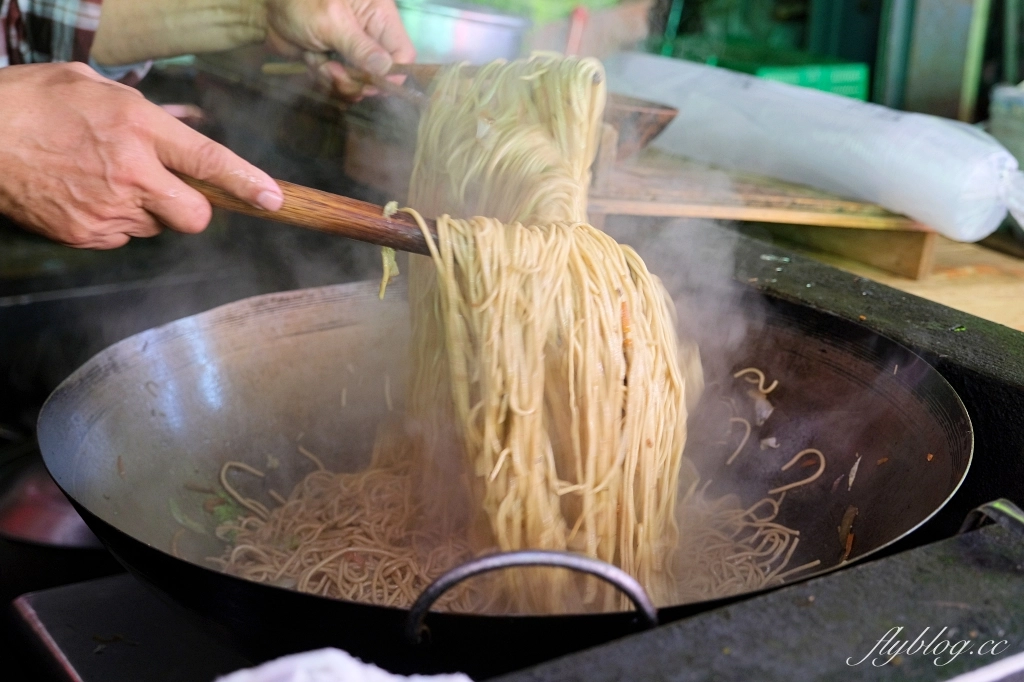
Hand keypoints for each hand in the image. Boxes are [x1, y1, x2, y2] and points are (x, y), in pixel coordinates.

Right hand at [0, 63, 282, 249]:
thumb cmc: (31, 102)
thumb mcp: (93, 86)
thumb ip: (149, 109)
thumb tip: (189, 122)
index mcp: (137, 128)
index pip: (209, 162)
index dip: (246, 183)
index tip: (273, 198)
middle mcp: (130, 173)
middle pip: (194, 217)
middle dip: (193, 209)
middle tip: (173, 191)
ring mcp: (107, 209)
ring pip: (156, 228)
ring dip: (147, 211)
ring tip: (108, 181)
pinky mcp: (85, 234)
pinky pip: (122, 238)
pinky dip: (115, 223)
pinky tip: (87, 195)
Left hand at [265, 0, 415, 97]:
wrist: (266, 7)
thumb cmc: (300, 2)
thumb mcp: (332, 22)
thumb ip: (360, 47)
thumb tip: (387, 70)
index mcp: (379, 16)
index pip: (403, 53)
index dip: (392, 74)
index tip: (371, 84)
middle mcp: (370, 34)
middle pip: (381, 75)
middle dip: (357, 80)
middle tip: (334, 72)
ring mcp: (353, 50)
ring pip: (359, 83)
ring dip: (336, 80)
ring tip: (319, 63)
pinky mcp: (336, 61)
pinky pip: (339, 83)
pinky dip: (323, 78)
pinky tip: (312, 61)